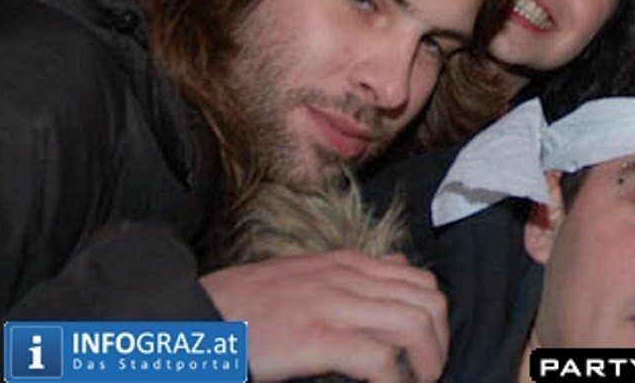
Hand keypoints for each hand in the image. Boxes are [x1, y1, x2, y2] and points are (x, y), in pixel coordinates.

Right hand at [200, 250, 448, 380]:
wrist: (194, 314)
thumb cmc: (248, 305)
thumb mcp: (307, 273)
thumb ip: (352, 274)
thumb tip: (396, 269)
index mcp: (347, 263)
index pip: (420, 280)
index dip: (435, 319)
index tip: (427, 351)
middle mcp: (348, 277)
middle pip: (428, 301)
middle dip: (440, 342)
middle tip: (428, 373)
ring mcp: (333, 304)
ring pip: (414, 324)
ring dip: (427, 362)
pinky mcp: (315, 337)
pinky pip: (378, 359)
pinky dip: (394, 380)